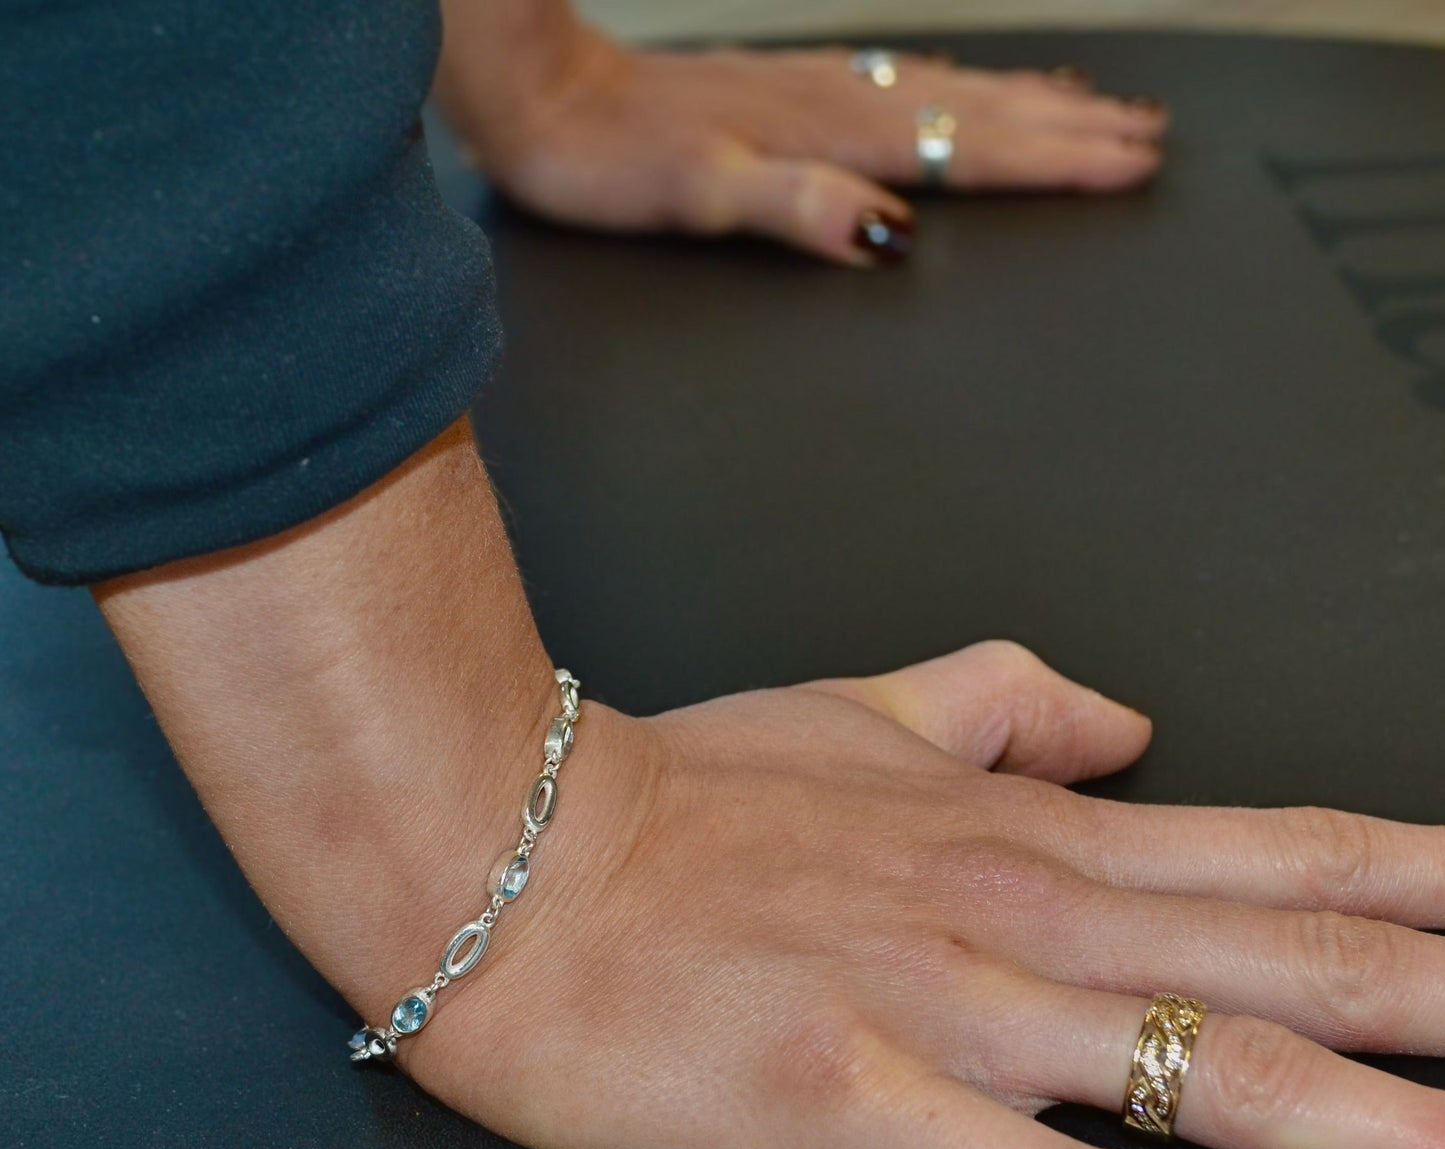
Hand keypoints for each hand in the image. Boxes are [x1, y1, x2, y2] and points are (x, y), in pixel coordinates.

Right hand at [409, 640, 1444, 1148]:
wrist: (511, 859)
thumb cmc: (678, 795)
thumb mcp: (857, 715)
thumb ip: (1003, 704)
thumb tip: (1125, 719)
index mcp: (1024, 831)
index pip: (1280, 851)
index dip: (1426, 881)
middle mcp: (1021, 916)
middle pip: (1294, 963)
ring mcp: (951, 1015)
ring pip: (1215, 1078)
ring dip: (1389, 1131)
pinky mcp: (862, 1107)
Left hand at [435, 25, 1166, 264]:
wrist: (541, 92)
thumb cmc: (610, 160)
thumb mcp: (698, 196)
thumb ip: (793, 208)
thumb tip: (885, 230)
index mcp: (829, 136)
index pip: (966, 149)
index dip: (1052, 161)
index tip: (1127, 165)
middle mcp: (836, 102)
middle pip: (978, 112)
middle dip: (1068, 128)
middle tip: (1147, 136)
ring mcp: (817, 88)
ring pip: (950, 89)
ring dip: (1029, 102)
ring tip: (1096, 107)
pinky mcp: (790, 87)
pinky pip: (901, 79)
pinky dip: (957, 85)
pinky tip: (968, 87)